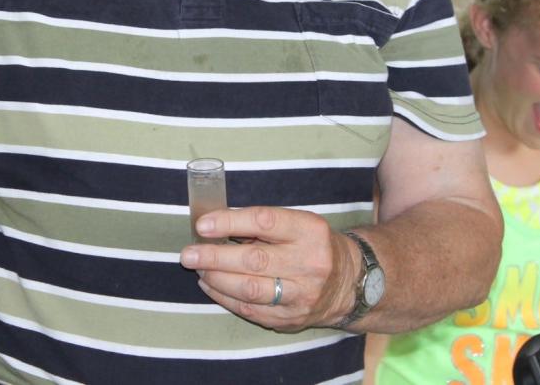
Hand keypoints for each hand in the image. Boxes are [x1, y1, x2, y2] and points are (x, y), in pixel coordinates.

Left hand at [179, 206, 357, 331]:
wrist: (350, 284)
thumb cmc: (312, 245)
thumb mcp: (298, 224)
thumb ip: (261, 224)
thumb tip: (213, 225)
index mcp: (309, 231)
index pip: (264, 222)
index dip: (230, 222)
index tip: (202, 225)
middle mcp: (309, 264)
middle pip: (253, 260)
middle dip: (214, 257)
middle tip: (188, 254)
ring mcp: (301, 295)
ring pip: (250, 289)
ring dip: (216, 278)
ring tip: (197, 268)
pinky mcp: (291, 318)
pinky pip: (250, 310)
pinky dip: (224, 297)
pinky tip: (210, 285)